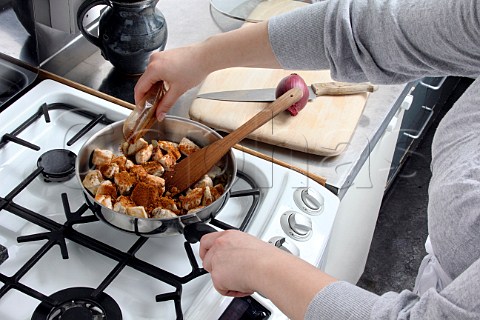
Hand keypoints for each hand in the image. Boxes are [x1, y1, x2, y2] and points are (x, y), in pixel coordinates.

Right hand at [134, 45, 209, 120]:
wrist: (205, 56)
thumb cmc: (194, 68)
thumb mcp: (178, 90)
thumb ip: (166, 104)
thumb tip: (159, 114)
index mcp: (153, 69)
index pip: (139, 88)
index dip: (139, 101)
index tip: (142, 109)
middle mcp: (153, 60)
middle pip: (144, 82)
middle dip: (148, 95)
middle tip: (153, 107)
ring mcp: (159, 57)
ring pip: (151, 76)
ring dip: (154, 88)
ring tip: (162, 98)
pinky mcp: (165, 56)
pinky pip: (156, 70)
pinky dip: (159, 80)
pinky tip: (167, 87)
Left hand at [199, 230, 336, 319]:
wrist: (267, 267)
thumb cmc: (266, 257)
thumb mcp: (251, 244)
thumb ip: (238, 249)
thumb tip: (241, 258)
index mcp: (229, 236)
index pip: (207, 240)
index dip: (206, 250)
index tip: (208, 255)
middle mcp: (220, 245)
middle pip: (207, 258)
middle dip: (215, 268)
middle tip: (228, 274)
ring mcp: (216, 260)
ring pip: (213, 274)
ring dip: (225, 279)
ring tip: (242, 279)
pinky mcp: (217, 275)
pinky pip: (220, 288)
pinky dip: (231, 290)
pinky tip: (243, 285)